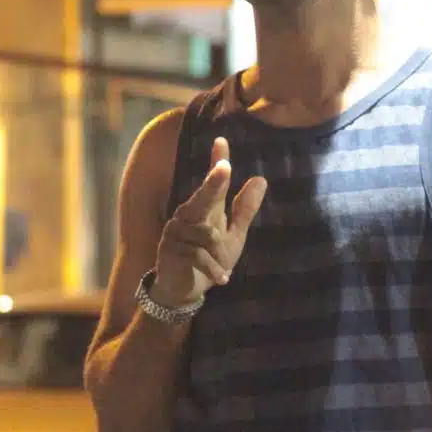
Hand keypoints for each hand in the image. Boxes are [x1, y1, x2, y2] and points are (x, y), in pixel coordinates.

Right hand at [151, 137, 266, 308]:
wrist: (183, 289)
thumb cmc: (209, 259)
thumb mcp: (233, 236)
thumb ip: (244, 210)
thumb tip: (261, 179)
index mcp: (205, 208)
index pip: (213, 182)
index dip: (217, 161)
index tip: (221, 141)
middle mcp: (187, 214)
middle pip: (203, 197)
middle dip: (214, 183)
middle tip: (224, 168)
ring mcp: (176, 231)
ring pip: (205, 235)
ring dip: (219, 254)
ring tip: (225, 268)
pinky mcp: (170, 249)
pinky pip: (198, 255)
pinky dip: (212, 268)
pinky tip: (223, 279)